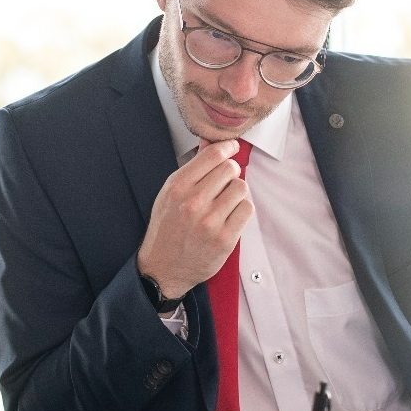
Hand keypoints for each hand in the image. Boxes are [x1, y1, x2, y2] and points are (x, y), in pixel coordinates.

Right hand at [136, 140, 253, 299]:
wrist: (163, 267)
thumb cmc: (167, 228)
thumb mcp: (170, 193)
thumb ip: (192, 168)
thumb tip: (211, 143)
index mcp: (177, 187)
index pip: (213, 155)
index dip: (227, 147)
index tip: (231, 148)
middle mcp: (193, 202)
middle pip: (230, 169)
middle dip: (230, 172)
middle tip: (224, 182)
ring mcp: (210, 222)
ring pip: (241, 188)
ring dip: (237, 192)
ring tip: (225, 201)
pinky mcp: (225, 239)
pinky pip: (247, 209)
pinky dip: (242, 209)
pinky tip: (230, 215)